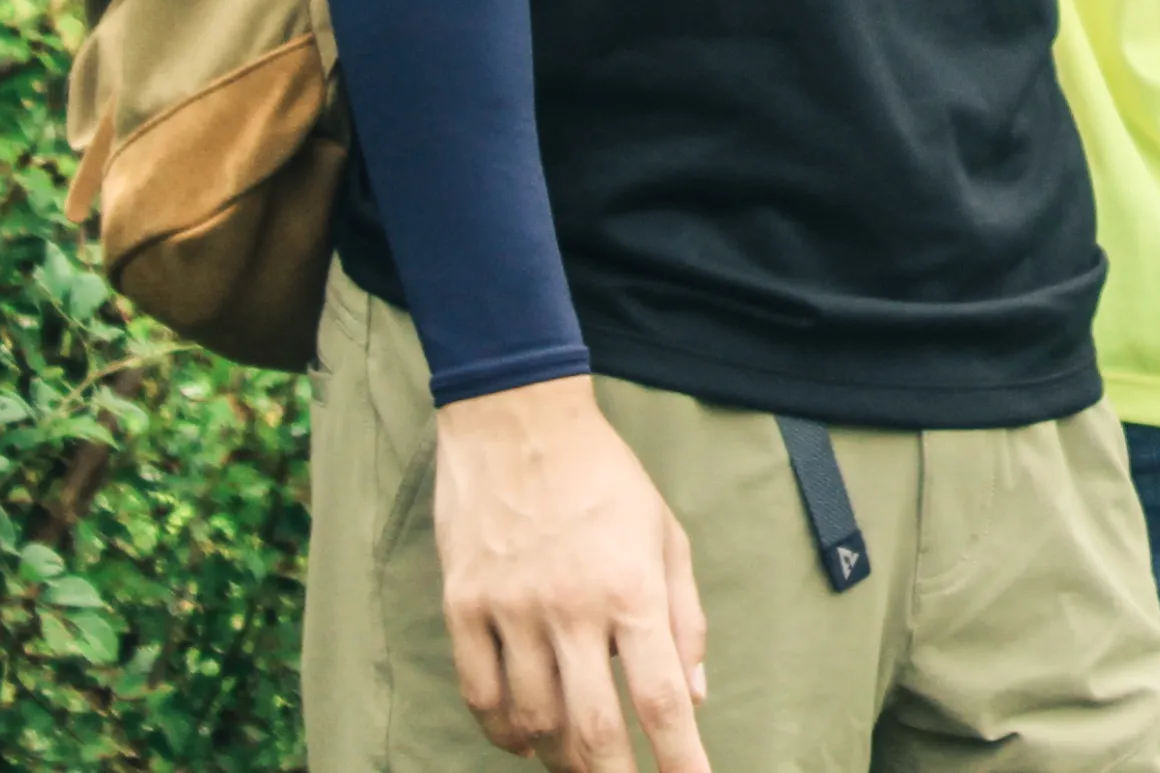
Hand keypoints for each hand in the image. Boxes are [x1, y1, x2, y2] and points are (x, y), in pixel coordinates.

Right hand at [429, 379, 710, 772]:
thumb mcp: (665, 534)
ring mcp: (512, 609)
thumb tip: (694, 696)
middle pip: (594, 730)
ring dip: (557, 755)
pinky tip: (521, 736)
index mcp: (632, 590)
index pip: (661, 699)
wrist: (519, 420)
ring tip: (575, 757)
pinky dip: (502, 729)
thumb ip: (685, 616)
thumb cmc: (604, 478)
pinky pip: (480, 694)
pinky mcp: (464, 605)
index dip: (679, 761)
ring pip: (532, 721)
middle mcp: (572, 608)